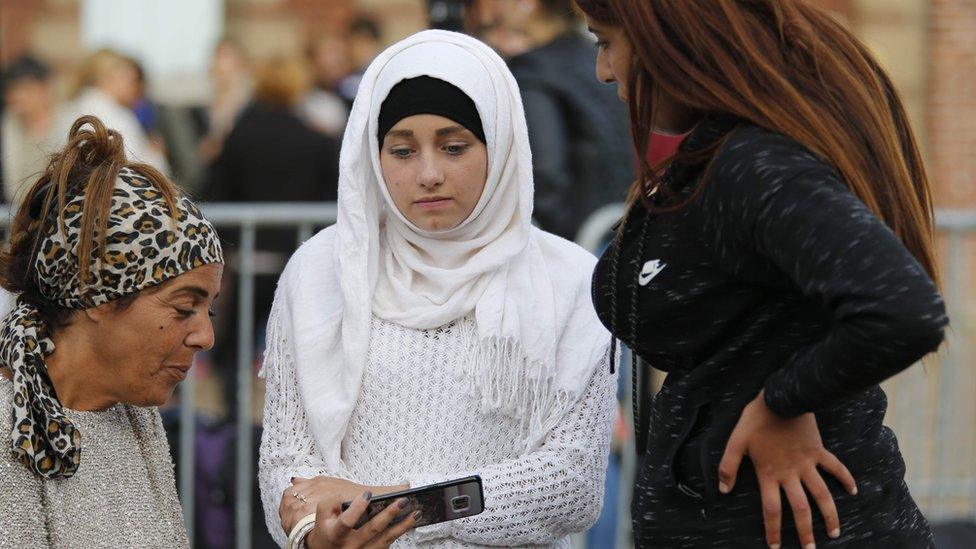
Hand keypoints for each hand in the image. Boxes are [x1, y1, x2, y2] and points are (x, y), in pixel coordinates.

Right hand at [305, 491, 416, 548]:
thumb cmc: (327, 527)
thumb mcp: (325, 510)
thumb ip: (337, 499)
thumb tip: (364, 493)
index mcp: (335, 534)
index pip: (346, 521)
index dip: (357, 508)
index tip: (367, 494)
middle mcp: (349, 546)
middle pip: (372, 530)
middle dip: (389, 514)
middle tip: (402, 501)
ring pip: (385, 539)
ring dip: (402, 526)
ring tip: (415, 512)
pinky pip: (388, 544)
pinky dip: (400, 532)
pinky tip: (409, 521)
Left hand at [718, 390, 857, 548]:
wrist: (781, 397)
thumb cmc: (756, 419)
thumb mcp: (736, 441)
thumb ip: (728, 466)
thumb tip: (723, 489)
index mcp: (770, 474)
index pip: (771, 509)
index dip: (773, 530)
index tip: (776, 547)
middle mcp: (791, 473)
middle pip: (800, 509)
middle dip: (805, 532)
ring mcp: (808, 463)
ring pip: (822, 495)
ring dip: (829, 515)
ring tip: (834, 533)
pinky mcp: (819, 451)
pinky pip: (835, 467)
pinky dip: (845, 479)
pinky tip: (853, 491)